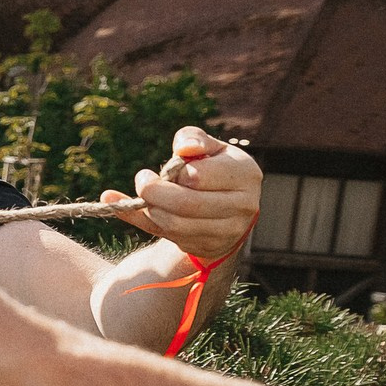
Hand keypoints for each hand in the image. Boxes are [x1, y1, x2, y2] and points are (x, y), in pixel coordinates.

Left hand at [107, 126, 261, 260]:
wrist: (228, 207)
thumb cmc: (213, 169)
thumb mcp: (208, 148)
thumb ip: (193, 138)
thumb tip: (184, 148)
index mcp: (245, 174)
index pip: (199, 176)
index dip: (176, 172)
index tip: (166, 169)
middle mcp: (243, 204)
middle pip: (186, 204)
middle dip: (154, 193)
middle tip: (142, 182)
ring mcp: (229, 230)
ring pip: (176, 225)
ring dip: (152, 210)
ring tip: (147, 198)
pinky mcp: (212, 246)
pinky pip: (172, 238)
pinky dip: (150, 224)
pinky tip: (140, 210)